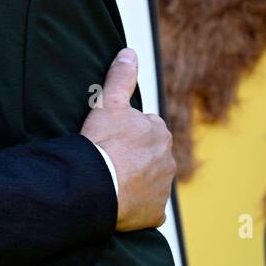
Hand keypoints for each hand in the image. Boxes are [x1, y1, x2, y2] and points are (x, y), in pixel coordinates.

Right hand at [80, 48, 173, 231]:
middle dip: (133, 158)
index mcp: (159, 134)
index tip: (109, 139)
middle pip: (149, 156)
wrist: (98, 184)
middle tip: (108, 160)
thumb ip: (120, 78)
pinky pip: (146, 207)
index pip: (145, 130)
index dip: (125, 134)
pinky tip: (118, 201)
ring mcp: (163, 189)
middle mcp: (168, 161)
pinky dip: (135, 205)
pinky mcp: (155, 212)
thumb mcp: (108, 103)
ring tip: (110, 181)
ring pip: (149, 182)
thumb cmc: (103, 143)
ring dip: (135, 181)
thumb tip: (129, 52)